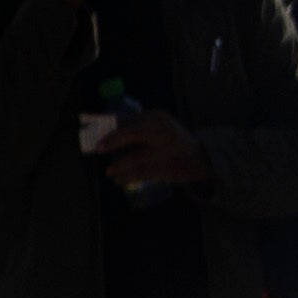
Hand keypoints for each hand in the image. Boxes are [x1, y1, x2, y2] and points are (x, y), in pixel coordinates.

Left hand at [96, 110, 210, 188]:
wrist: (200, 156)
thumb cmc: (170, 139)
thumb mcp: (155, 126)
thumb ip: (132, 126)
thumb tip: (101, 129)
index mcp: (157, 118)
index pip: (129, 120)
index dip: (111, 128)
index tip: (97, 136)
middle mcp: (164, 132)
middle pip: (134, 134)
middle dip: (114, 141)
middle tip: (99, 148)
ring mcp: (169, 150)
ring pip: (137, 158)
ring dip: (119, 166)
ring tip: (110, 171)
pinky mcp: (170, 168)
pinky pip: (144, 173)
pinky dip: (129, 177)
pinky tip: (120, 179)